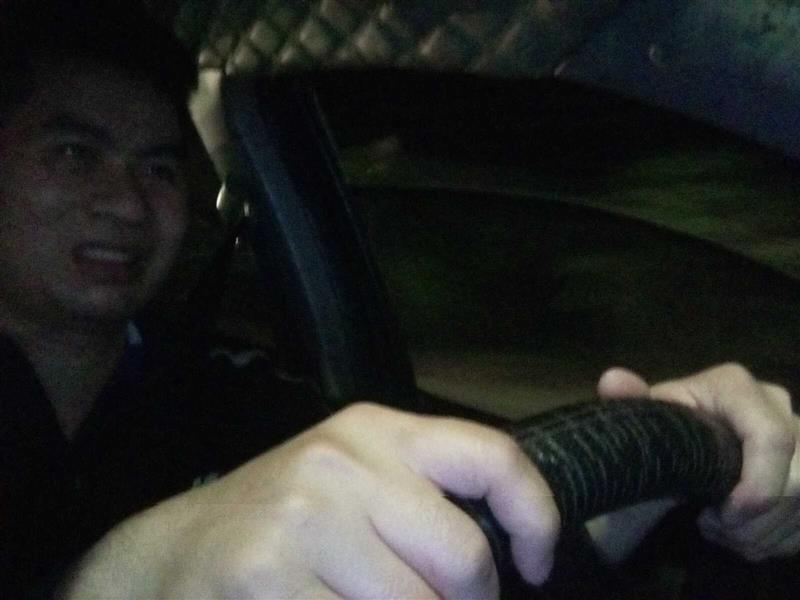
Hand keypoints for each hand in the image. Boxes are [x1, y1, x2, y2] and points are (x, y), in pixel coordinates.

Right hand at [68, 403, 557, 598]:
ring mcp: (303, 519)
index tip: (537, 567)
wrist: (173, 558)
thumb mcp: (355, 487)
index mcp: (374, 430)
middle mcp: (342, 461)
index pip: (490, 455)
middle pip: (464, 556)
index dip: (535, 516)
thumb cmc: (282, 526)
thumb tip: (510, 559)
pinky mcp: (268, 576)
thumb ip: (421, 504)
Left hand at [598, 364, 799, 561]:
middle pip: (796, 481)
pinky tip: (742, 532)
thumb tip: (612, 380)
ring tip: (720, 530)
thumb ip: (632, 402)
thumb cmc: (667, 432)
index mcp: (738, 388)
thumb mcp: (649, 421)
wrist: (689, 442)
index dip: (757, 486)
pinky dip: (774, 539)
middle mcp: (780, 406)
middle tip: (713, 526)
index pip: (773, 438)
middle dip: (753, 521)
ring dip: (760, 534)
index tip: (722, 514)